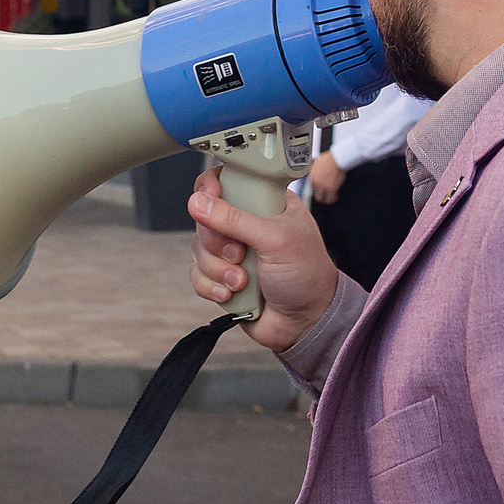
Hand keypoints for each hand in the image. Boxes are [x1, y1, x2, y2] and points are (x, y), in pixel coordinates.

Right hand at [187, 168, 340, 351]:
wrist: (306, 322)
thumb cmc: (305, 273)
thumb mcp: (275, 239)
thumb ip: (236, 219)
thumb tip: (198, 203)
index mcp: (264, 203)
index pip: (226, 181)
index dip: (211, 188)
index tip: (209, 198)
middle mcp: (245, 224)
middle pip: (204, 218)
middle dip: (217, 242)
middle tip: (240, 254)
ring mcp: (231, 251)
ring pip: (198, 249)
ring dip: (218, 269)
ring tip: (243, 281)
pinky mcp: (221, 277)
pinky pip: (197, 276)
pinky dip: (211, 287)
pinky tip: (232, 293)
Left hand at [305, 151, 347, 204]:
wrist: (337, 158)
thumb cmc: (329, 158)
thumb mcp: (317, 162)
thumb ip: (315, 169)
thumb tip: (315, 169)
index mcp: (312, 177)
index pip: (312, 188)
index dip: (317, 191)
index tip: (322, 191)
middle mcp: (316, 183)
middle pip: (316, 195)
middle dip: (322, 197)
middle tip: (326, 197)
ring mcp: (323, 187)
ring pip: (323, 199)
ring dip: (328, 200)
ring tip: (332, 198)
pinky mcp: (331, 189)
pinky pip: (331, 198)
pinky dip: (334, 199)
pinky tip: (336, 197)